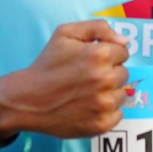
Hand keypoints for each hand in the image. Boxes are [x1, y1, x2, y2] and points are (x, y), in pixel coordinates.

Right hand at [0, 21, 128, 138]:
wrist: (28, 99)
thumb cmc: (47, 65)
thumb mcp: (65, 33)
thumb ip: (98, 28)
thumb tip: (124, 41)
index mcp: (100, 55)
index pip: (123, 52)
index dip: (108, 55)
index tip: (92, 61)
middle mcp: (106, 79)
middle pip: (124, 74)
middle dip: (109, 73)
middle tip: (87, 78)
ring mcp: (104, 104)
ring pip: (121, 94)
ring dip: (109, 93)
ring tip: (86, 93)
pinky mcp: (101, 124)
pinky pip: (118, 115)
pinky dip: (106, 112)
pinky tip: (88, 107)